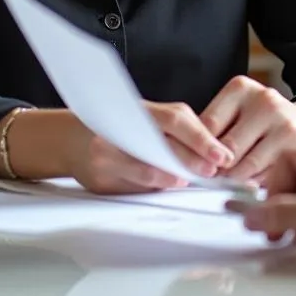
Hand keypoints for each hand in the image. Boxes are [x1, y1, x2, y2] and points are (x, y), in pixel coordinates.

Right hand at [67, 101, 235, 194]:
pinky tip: (169, 185)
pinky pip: (133, 186)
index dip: (202, 139)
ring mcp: (107, 154)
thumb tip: (210, 152)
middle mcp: (119, 128)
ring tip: (193, 180)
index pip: (176, 120)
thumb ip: (173, 130)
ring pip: (147, 170)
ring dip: (175, 177)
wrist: (73, 138)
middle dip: (193, 161)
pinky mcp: (101, 178)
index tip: (222, 155)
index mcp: (137, 108)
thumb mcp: (145, 117)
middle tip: (213, 171)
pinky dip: (155, 187)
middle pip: (164, 146)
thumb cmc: (118, 126)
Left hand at [200, 76, 295, 181]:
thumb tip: (186, 161)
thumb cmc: (266, 127)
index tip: (193, 168)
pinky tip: (255, 182)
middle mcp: (263, 98)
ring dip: (234, 182)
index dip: (196, 151)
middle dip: (215, 170)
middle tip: (212, 182)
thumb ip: (215, 133)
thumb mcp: (240, 117)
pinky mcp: (295, 142)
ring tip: (233, 185)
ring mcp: (282, 118)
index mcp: (240, 88)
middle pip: (224, 148)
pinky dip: (254, 185)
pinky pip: (263, 174)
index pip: (207, 124)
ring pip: (242, 165)